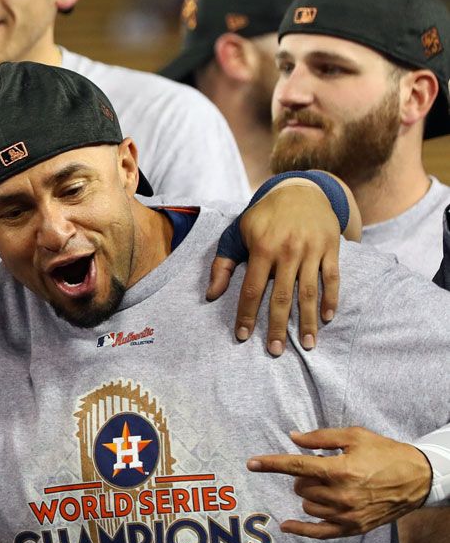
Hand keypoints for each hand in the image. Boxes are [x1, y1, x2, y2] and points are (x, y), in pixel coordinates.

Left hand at [207, 179, 340, 355]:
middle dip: (278, 326)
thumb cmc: (263, 217)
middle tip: (275, 351)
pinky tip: (327, 319)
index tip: (243, 337)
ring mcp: (312, 250)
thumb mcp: (237, 233)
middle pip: (282, 297)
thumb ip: (223, 264)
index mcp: (262, 248)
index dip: (247, 315)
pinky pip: (333, 278)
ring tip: (307, 345)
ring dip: (308, 321)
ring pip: (309, 292)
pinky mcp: (331, 248)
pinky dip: (331, 299)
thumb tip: (211, 295)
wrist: (300, 191)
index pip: (252, 289)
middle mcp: (288, 250)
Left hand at [247, 427, 431, 538]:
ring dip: (310, 495)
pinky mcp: (353, 527)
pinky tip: (286, 526)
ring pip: (307, 505)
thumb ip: (321, 437)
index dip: (271, 464)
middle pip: (300, 487)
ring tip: (329, 485)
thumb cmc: (385, 453)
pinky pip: (319, 533)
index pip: (296, 466)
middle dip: (303, 477)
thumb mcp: (355, 436)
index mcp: (339, 470)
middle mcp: (341, 495)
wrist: (419, 478)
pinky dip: (301, 530)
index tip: (251, 463)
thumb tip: (293, 438)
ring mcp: (347, 514)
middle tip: (322, 469)